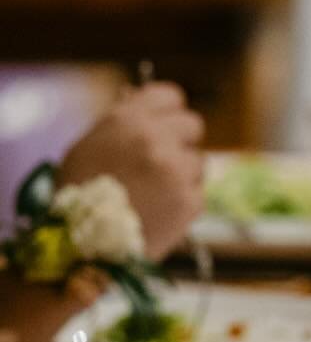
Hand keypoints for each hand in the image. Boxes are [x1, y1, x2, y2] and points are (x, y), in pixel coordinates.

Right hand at [59, 83, 204, 260]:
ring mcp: (176, 170)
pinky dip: (183, 201)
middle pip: (193, 125)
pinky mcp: (190, 201)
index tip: (167, 124)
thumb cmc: (80, 194)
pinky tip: (160, 211)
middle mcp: (156, 139)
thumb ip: (121, 124)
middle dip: (181, 140)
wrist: (86, 245)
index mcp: (128, 119)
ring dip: (183, 174)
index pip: (170, 96)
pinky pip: (197, 192)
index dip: (169, 111)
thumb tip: (141, 101)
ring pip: (198, 162)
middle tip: (165, 160)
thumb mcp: (89, 146)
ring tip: (155, 193)